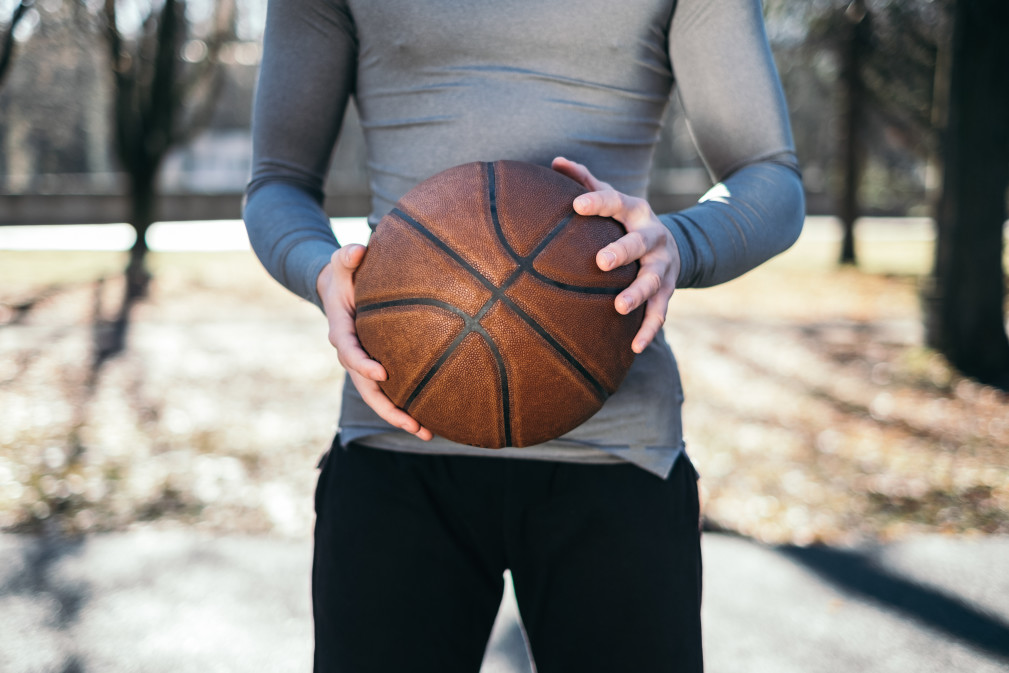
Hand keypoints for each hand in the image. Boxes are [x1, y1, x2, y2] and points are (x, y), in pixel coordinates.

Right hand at [317, 245, 432, 440]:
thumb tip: (357, 250)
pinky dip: (407, 406)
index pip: (348, 351)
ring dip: (400, 416)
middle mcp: (351, 353)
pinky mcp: (377, 367)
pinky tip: (431, 420)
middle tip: (411, 423)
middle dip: (387, 408)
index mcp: (340, 330)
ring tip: (427, 433)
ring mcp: (364, 364)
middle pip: (365, 388)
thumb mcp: (342, 260)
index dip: (362, 364)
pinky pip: (390, 391)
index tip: (382, 373)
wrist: (338, 287)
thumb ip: (346, 255)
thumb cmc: (345, 271)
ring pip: (378, 397)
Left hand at [551, 157, 679, 353]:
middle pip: (639, 242)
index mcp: (634, 210)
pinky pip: (661, 312)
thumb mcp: (611, 198)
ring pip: (653, 280)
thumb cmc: (624, 222)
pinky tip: (634, 346)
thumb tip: (555, 161)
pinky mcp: (668, 290)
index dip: (597, 202)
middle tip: (601, 261)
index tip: (576, 206)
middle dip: (622, 251)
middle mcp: (652, 235)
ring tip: (619, 307)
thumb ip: (584, 180)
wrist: (669, 244)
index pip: (615, 201)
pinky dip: (649, 329)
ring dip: (638, 293)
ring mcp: (662, 264)